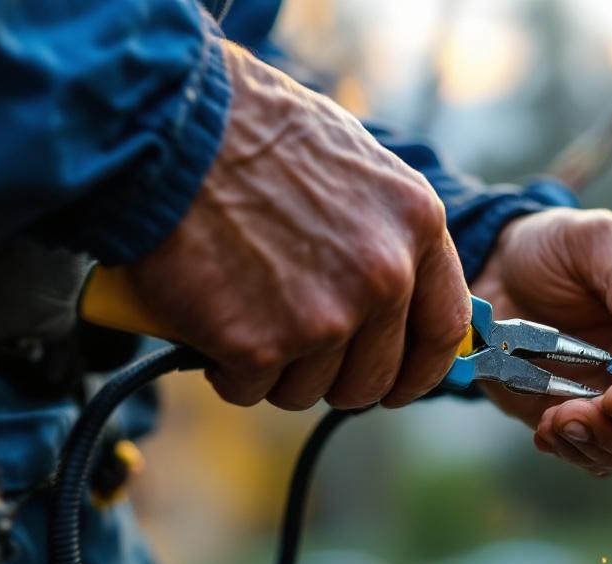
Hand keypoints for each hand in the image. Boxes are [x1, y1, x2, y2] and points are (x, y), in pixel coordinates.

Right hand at [126, 41, 468, 408]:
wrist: (168, 125)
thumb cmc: (250, 130)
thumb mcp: (354, 165)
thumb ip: (384, 231)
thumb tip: (394, 294)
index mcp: (417, 225)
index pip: (444, 330)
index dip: (417, 370)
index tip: (394, 383)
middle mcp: (384, 276)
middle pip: (373, 378)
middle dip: (332, 378)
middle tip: (292, 350)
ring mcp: (325, 316)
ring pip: (306, 389)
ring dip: (273, 369)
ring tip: (241, 312)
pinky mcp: (261, 346)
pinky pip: (249, 389)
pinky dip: (224, 369)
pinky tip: (210, 319)